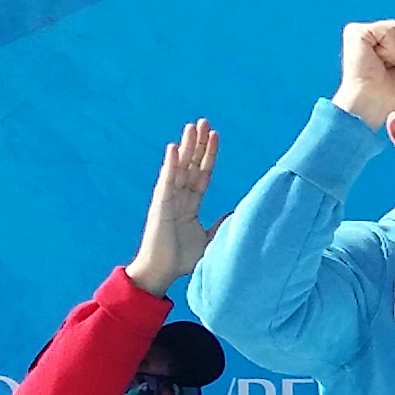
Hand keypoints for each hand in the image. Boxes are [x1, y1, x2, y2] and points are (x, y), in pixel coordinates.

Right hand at [126, 120, 218, 293]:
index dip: (209, 155)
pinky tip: (175, 148)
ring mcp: (168, 199)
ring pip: (179, 167)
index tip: (215, 136)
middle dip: (198, 144)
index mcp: (190, 203)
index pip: (202, 174)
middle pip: (190, 164)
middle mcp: (179, 197)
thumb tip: (235, 215)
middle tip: (204, 121)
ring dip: (186, 146)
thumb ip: (220, 226)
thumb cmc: (180, 259)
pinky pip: (166, 181)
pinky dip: (170, 164)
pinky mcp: (160, 206)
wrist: (162, 273)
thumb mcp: (208, 240)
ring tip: (192, 126)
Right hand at [336, 18, 394, 125]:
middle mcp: (368, 35)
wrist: (373, 105)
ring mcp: (360, 31)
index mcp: (380, 43)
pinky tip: (380, 59)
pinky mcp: (356, 32)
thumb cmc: (388, 95)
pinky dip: (392, 48)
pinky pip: (390, 30)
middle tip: (390, 68)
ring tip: (385, 65)